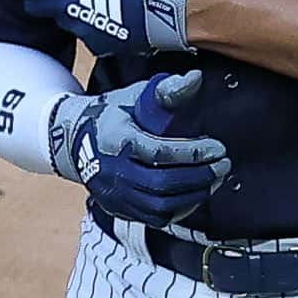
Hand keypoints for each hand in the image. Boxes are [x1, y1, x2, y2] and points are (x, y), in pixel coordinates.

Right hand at [52, 70, 231, 224]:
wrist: (73, 142)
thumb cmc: (113, 115)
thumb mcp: (134, 96)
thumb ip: (166, 90)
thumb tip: (197, 79)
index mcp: (117, 139)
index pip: (159, 153)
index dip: (193, 154)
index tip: (218, 148)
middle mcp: (112, 171)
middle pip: (162, 184)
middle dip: (200, 177)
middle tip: (224, 165)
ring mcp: (114, 194)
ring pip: (160, 206)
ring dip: (194, 195)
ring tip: (215, 180)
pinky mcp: (118, 209)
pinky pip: (154, 218)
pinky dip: (180, 209)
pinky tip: (196, 194)